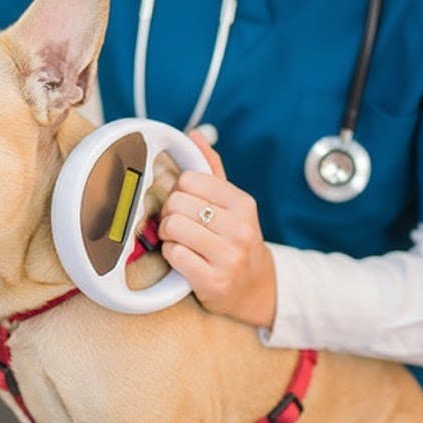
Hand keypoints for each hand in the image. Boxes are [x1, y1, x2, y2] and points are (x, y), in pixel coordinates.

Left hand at [157, 129, 277, 328]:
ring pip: (173, 227)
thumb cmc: (235, 240)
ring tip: (179, 241)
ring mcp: (229, 256)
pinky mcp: (214, 281)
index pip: (189, 179)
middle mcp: (240, 228)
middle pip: (176, 203)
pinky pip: (173, 254)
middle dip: (169, 214)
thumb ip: (212, 169)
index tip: (185, 205)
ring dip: (167, 235)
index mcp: (243, 203)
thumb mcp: (232, 204)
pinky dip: (171, 257)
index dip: (179, 191)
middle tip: (177, 225)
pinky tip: (184, 260)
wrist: (254, 288)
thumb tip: (195, 134)